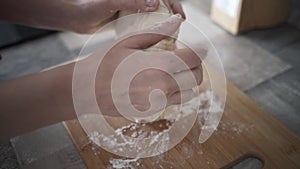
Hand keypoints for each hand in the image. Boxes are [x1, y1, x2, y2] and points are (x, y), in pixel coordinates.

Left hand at [0, 0, 184, 33]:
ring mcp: (132, 9)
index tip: (181, 17)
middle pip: (161, 5)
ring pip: (154, 15)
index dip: (174, 3)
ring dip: (165, 23)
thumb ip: (131, 2)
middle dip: (173, 14)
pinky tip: (157, 41)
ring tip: (173, 36)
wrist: (76, 18)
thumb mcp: (110, 3)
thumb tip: (155, 4)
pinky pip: (144, 24)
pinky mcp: (127, 19)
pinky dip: (152, 31)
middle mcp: (135, 0)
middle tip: (180, 27)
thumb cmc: (90, 8)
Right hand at [79, 14, 204, 116]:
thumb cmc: (106, 62)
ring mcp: (159, 102)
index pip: (195, 58)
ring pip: (190, 92)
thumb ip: (157, 32)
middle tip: (187, 59)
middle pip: (197, 77)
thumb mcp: (129, 41)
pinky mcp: (153, 111)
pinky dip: (176, 92)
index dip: (200, 51)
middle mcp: (165, 86)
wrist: (87, 90)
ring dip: (188, 81)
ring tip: (175, 72)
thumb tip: (177, 21)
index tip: (199, 48)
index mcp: (162, 64)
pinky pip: (175, 102)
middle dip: (196, 66)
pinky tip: (162, 83)